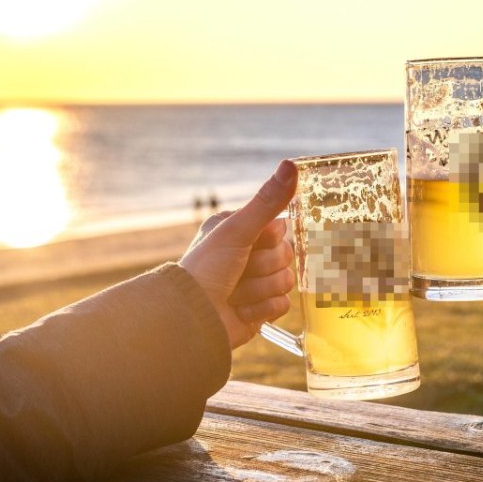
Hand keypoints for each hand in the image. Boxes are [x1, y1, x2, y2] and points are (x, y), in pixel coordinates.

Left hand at [180, 160, 296, 347]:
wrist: (192, 317)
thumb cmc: (207, 268)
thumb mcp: (236, 230)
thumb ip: (267, 201)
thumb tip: (290, 164)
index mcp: (240, 230)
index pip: (280, 229)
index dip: (268, 240)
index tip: (247, 246)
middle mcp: (247, 253)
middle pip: (286, 256)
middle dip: (262, 268)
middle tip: (238, 272)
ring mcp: (255, 282)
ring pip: (286, 281)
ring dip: (259, 290)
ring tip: (234, 293)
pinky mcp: (260, 308)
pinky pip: (282, 305)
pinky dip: (261, 309)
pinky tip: (241, 310)